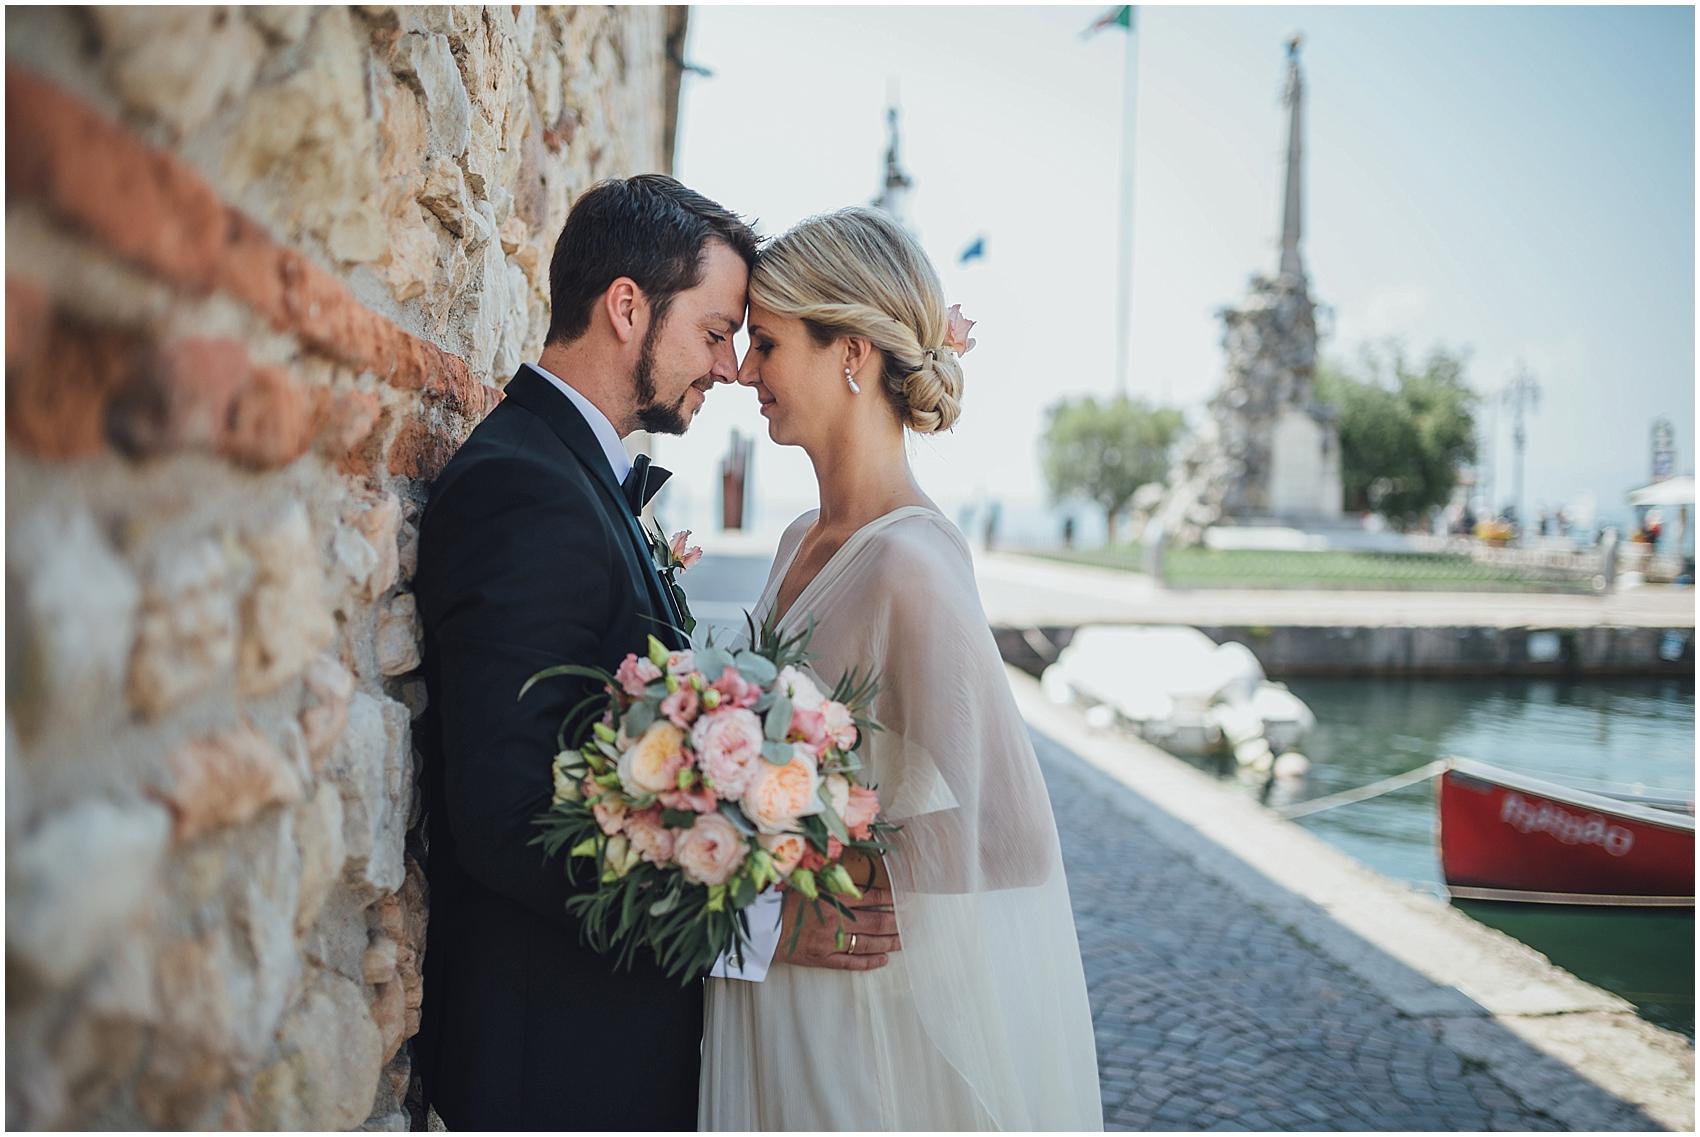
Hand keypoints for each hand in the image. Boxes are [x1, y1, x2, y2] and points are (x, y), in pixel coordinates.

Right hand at [777, 885, 900, 970]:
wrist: (760, 927)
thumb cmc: (781, 901)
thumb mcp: (808, 884)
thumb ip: (831, 881)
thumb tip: (853, 877)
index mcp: (833, 898)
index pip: (871, 898)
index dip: (890, 899)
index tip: (904, 898)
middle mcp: (836, 921)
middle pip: (875, 923)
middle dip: (896, 922)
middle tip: (912, 922)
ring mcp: (831, 942)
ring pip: (868, 944)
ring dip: (889, 942)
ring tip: (904, 940)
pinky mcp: (823, 959)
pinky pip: (851, 963)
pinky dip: (869, 962)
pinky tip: (883, 959)